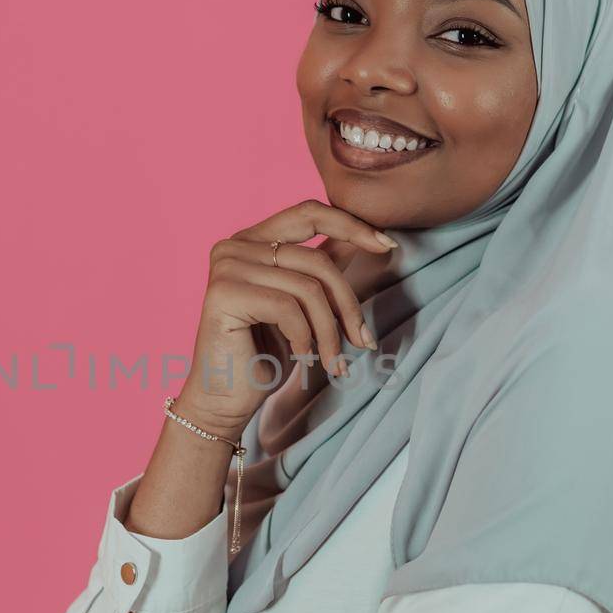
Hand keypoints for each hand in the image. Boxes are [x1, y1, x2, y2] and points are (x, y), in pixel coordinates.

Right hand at [175, 199, 396, 435]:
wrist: (226, 399)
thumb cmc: (264, 354)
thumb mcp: (302, 304)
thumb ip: (322, 267)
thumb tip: (364, 237)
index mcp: (252, 239)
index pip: (309, 213)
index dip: (352, 225)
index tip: (388, 246)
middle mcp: (234, 246)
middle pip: (314, 259)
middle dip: (347, 304)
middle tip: (363, 341)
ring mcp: (227, 267)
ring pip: (306, 288)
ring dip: (329, 331)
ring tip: (334, 362)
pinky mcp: (224, 293)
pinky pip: (287, 307)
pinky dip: (304, 337)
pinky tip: (300, 357)